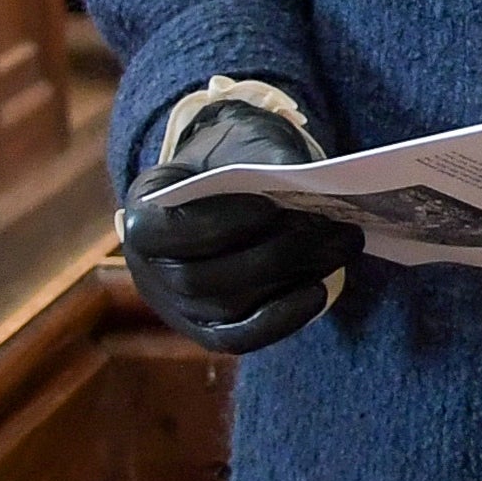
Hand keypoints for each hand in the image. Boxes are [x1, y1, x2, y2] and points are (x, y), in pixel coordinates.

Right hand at [119, 80, 355, 354]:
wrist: (223, 186)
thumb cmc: (230, 160)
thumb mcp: (239, 143)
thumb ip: (265, 158)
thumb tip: (306, 180)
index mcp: (141, 216)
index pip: (164, 232)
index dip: (217, 224)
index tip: (270, 206)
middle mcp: (148, 271)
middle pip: (202, 278)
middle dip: (273, 253)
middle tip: (332, 227)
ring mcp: (176, 307)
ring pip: (226, 307)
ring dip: (288, 279)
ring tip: (340, 247)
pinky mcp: (206, 330)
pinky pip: (239, 337)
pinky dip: (281, 319)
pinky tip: (318, 292)